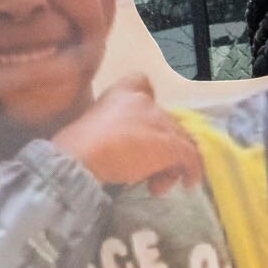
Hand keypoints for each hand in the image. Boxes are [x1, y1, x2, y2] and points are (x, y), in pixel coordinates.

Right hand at [50, 75, 201, 190]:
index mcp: (119, 94)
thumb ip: (111, 129)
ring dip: (172, 164)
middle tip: (150, 174)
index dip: (148, 102)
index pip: (140, 82)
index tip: (146, 128)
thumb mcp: (90, 130)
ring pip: (179, 139)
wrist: (79, 159)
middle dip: (161, 148)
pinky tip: (186, 183)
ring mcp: (158, 121)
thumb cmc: (76, 150)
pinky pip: (190, 155)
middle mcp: (143, 101)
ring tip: (158, 186)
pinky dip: (191, 170)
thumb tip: (128, 151)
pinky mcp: (169, 143)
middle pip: (165, 122)